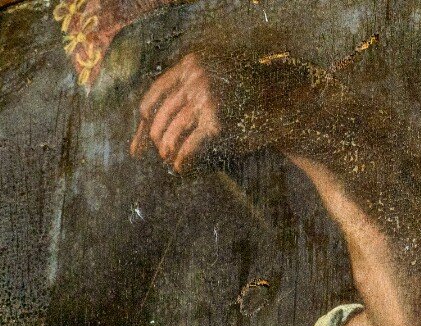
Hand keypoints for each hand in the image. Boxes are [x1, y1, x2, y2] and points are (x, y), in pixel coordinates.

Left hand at [131, 51, 323, 172]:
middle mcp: (197, 78)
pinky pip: (188, 148)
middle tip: (160, 153)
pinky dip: (181, 160)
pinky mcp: (216, 124)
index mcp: (192, 64)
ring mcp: (207, 99)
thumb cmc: (241, 97)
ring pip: (172, 132)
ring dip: (168, 150)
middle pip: (161, 116)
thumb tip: (143, 132)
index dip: (144, 121)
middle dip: (157, 139)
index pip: (154, 94)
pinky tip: (180, 167)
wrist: (280, 102)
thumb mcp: (210, 86)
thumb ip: (180, 98)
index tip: (139, 143)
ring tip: (170, 159)